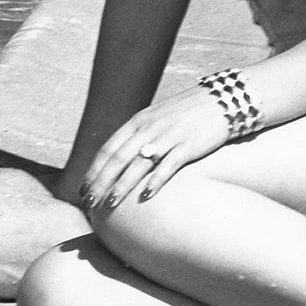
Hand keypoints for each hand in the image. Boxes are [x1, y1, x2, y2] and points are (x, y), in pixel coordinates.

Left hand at [80, 88, 228, 210]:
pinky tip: (145, 196)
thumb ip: (139, 136)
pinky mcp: (188, 145)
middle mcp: (149, 128)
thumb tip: (121, 159)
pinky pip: (168, 165)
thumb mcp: (157, 118)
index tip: (84, 189)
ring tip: (110, 204)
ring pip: (138, 164)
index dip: (94, 170)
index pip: (108, 148)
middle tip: (90, 202)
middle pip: (118, 159)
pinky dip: (155, 181)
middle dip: (101, 182)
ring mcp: (168, 136)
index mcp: (138, 121)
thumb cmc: (187, 114)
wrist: (221, 101)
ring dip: (122, 186)